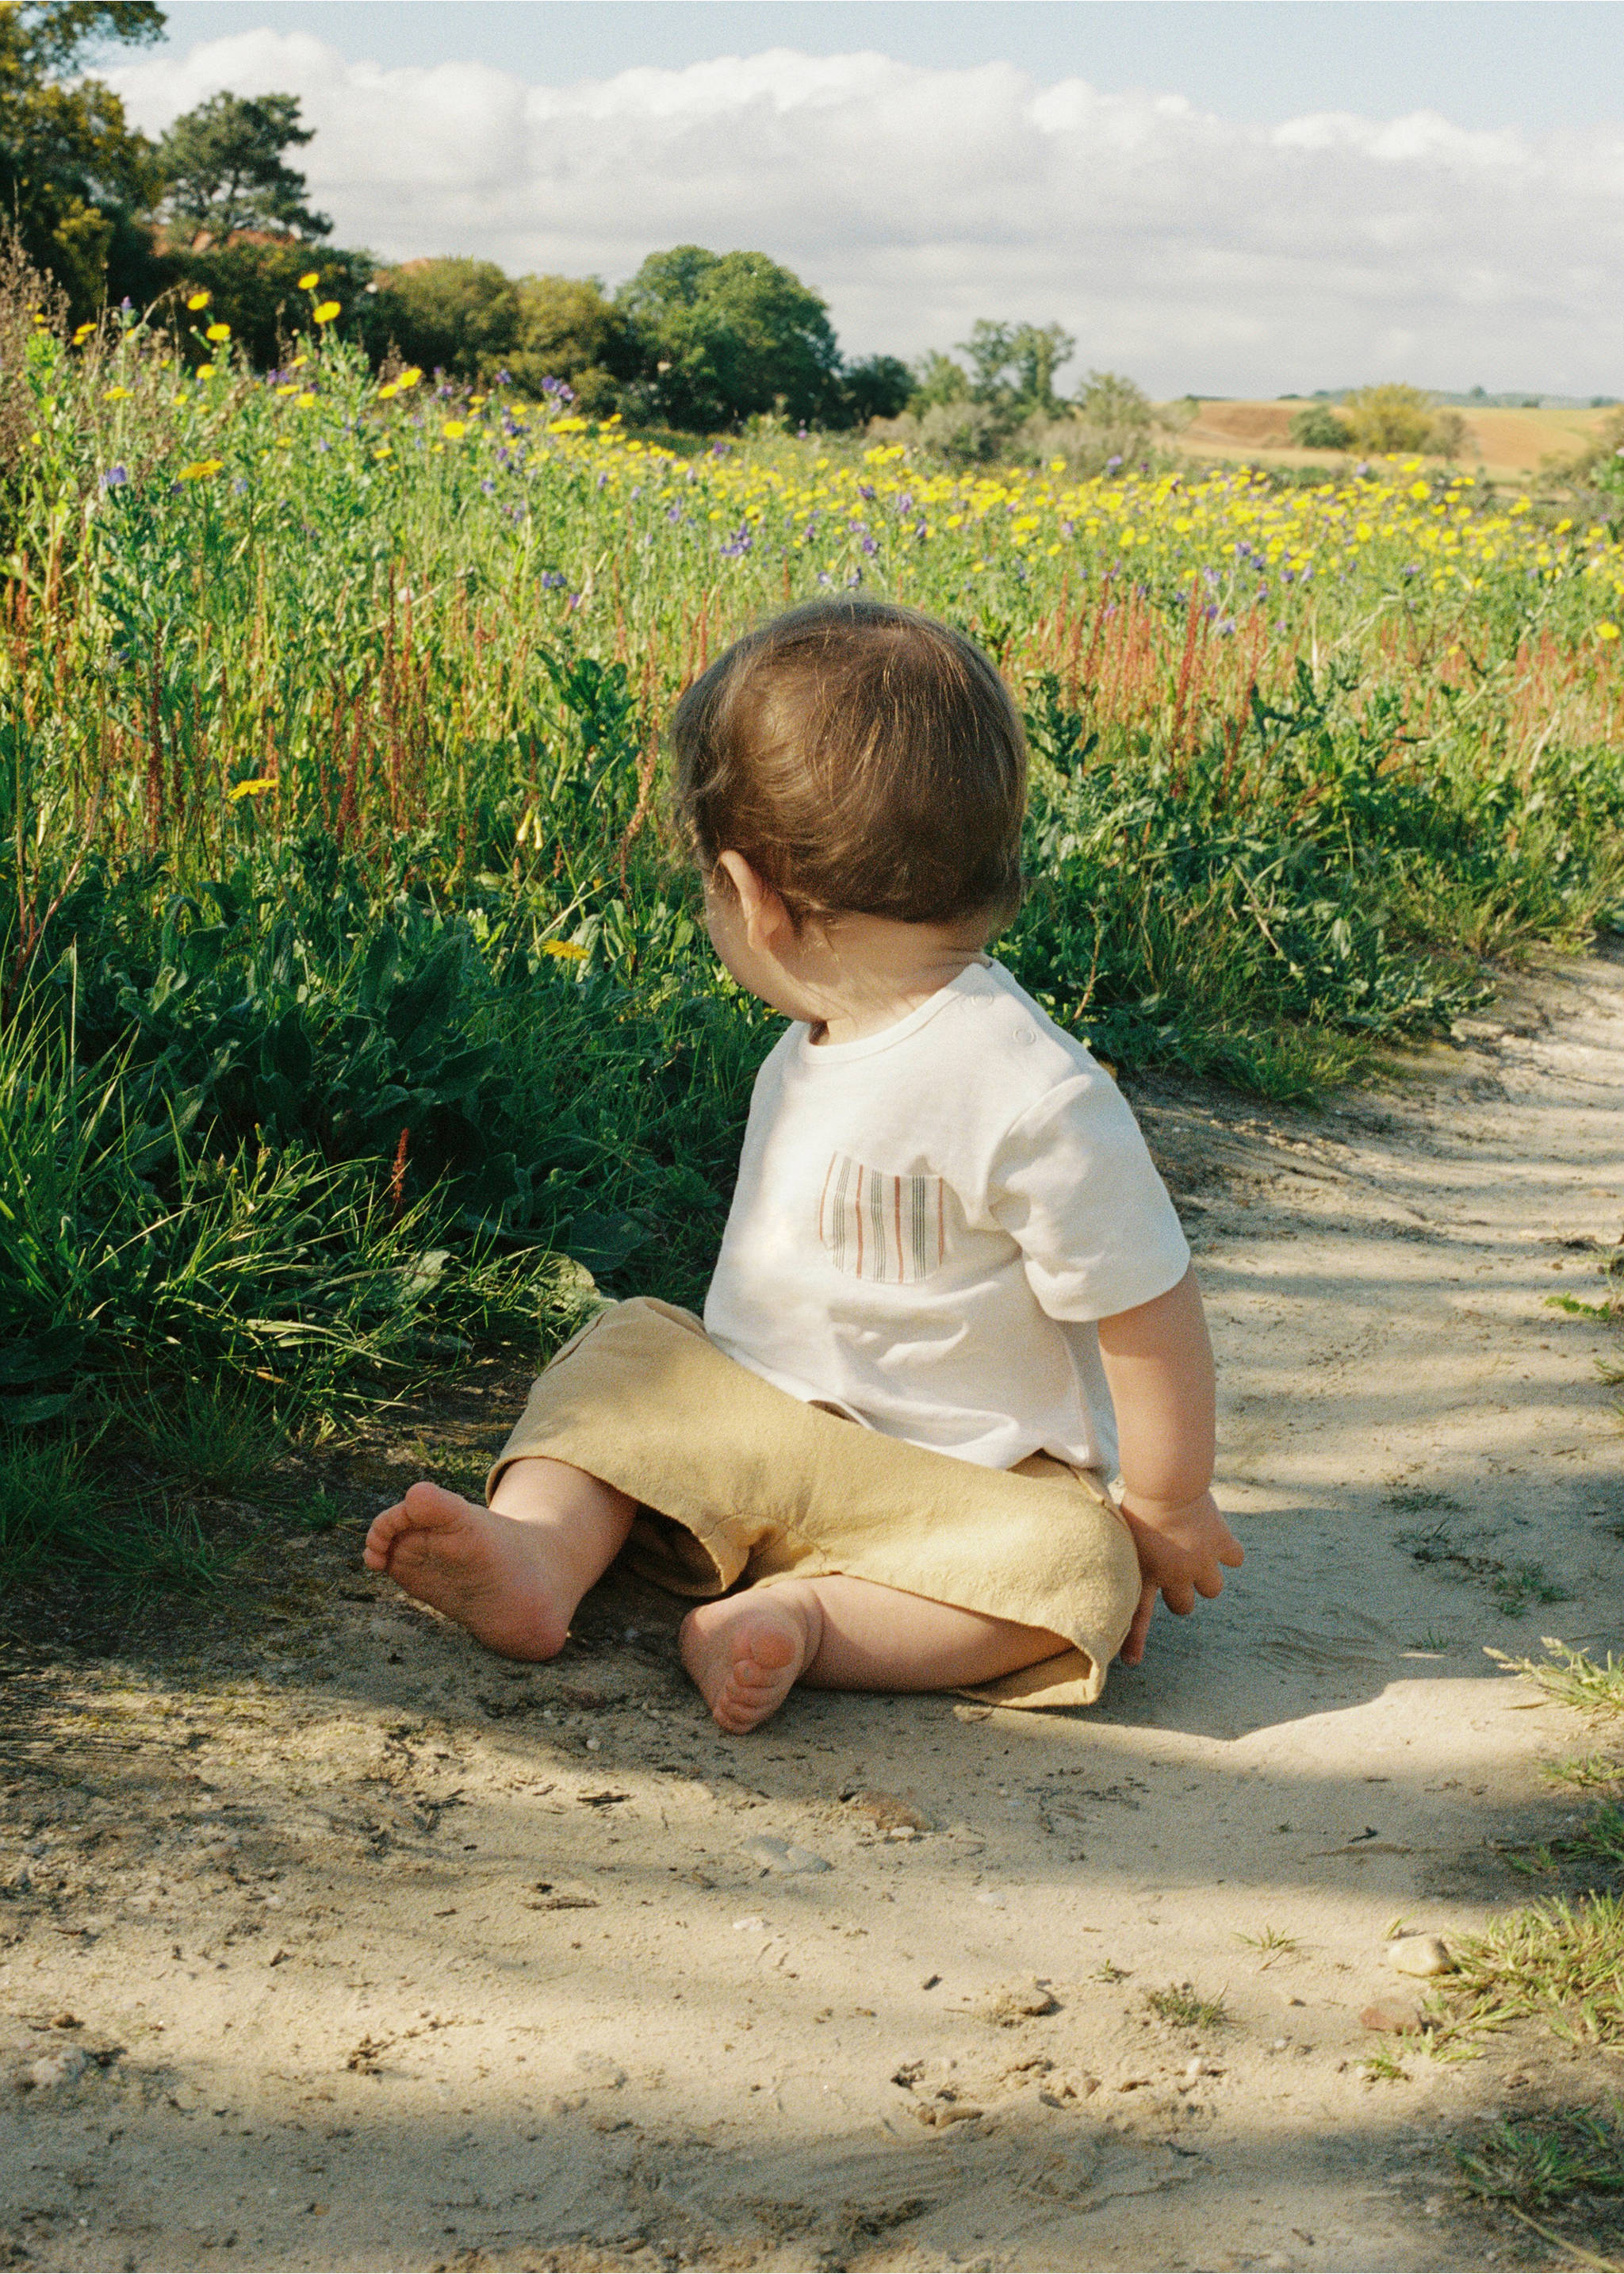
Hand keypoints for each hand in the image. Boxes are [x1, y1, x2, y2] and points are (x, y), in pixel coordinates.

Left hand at [1114, 1489, 1242, 1666]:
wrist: (1166, 1483)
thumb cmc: (1137, 1499)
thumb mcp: (1120, 1527)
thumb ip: (1121, 1548)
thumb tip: (1102, 1548)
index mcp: (1147, 1572)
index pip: (1137, 1615)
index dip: (1135, 1641)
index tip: (1132, 1663)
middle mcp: (1176, 1575)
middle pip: (1185, 1607)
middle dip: (1183, 1594)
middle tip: (1180, 1573)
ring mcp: (1202, 1562)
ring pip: (1213, 1590)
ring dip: (1207, 1575)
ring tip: (1199, 1552)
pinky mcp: (1222, 1544)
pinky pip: (1235, 1559)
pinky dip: (1229, 1551)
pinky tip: (1219, 1538)